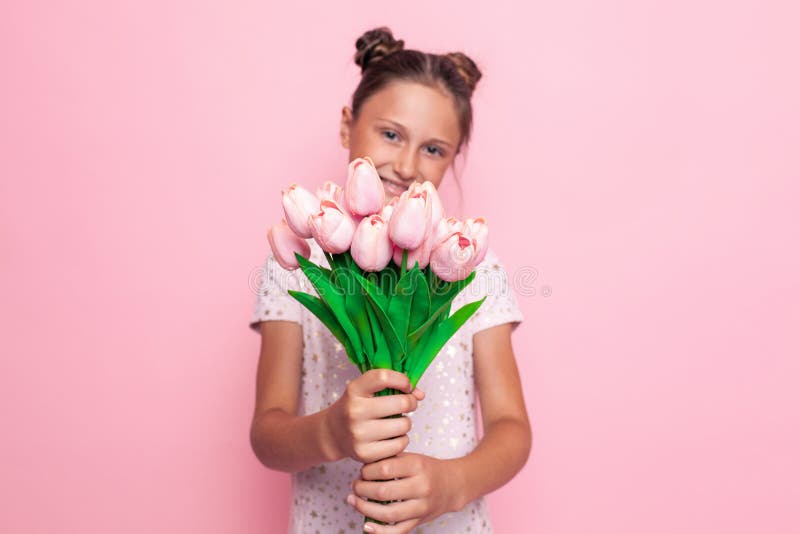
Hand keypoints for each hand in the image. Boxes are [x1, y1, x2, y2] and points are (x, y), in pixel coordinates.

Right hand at [323, 369, 424, 463]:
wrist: (333, 433)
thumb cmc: (357, 407)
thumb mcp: (367, 391)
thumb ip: (394, 387)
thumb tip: (420, 395)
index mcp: (354, 390)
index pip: (383, 377)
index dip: (402, 380)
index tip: (406, 385)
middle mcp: (354, 411)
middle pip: (401, 403)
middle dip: (410, 403)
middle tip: (407, 405)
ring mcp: (358, 434)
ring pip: (404, 425)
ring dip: (406, 423)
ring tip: (397, 422)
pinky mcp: (365, 454)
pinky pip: (399, 445)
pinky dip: (402, 440)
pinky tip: (393, 436)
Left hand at [346, 452, 462, 532]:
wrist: (452, 485)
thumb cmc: (426, 469)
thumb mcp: (412, 457)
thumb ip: (390, 459)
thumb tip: (362, 467)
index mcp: (417, 466)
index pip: (385, 468)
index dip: (367, 471)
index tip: (362, 472)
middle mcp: (421, 487)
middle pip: (383, 492)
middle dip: (362, 490)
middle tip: (355, 486)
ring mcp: (421, 507)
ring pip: (388, 514)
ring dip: (365, 509)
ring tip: (354, 501)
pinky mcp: (420, 521)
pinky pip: (398, 531)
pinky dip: (380, 532)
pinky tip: (367, 526)